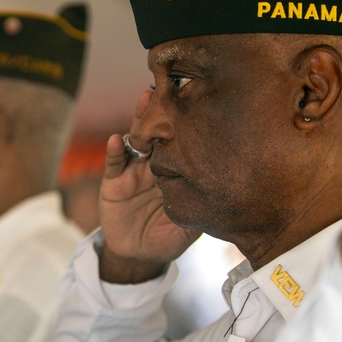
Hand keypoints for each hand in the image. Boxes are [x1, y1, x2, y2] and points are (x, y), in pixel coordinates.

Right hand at [99, 90, 199, 282]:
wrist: (138, 255)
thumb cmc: (167, 238)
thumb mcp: (190, 229)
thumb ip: (202, 213)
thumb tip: (227, 202)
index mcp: (176, 171)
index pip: (183, 142)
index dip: (189, 123)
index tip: (200, 101)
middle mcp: (156, 165)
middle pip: (160, 132)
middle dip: (164, 109)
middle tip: (171, 86)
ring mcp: (134, 171)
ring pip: (137, 139)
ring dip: (140, 119)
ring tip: (145, 99)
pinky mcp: (114, 182)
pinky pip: (114, 163)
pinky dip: (114, 151)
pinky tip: (116, 139)